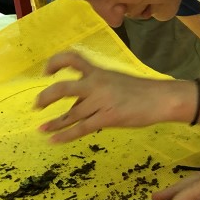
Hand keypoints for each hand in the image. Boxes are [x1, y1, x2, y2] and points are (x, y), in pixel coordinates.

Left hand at [36, 51, 175, 141]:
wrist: (162, 98)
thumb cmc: (142, 91)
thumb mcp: (116, 83)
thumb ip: (95, 92)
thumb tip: (75, 109)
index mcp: (99, 72)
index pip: (73, 59)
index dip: (55, 63)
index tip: (46, 72)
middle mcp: (96, 84)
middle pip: (63, 88)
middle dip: (46, 97)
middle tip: (37, 105)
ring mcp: (101, 101)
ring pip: (70, 114)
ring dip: (53, 123)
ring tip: (41, 129)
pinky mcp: (107, 118)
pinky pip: (81, 128)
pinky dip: (64, 136)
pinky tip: (54, 140)